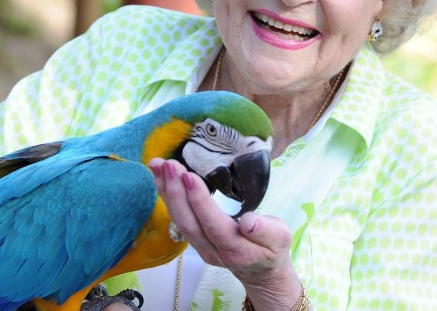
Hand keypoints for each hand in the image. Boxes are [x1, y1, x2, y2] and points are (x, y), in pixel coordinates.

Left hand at [149, 158, 301, 308]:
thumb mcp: (280, 239)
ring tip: (157, 166)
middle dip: (175, 192)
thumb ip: (265, 230)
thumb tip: (248, 221)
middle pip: (188, 222)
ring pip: (178, 219)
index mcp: (235, 249)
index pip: (212, 224)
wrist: (260, 271)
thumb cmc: (271, 249)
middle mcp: (211, 250)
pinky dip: (167, 195)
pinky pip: (177, 216)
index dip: (199, 201)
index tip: (188, 176)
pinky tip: (160, 177)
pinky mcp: (194, 238)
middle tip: (168, 165)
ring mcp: (199, 246)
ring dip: (166, 191)